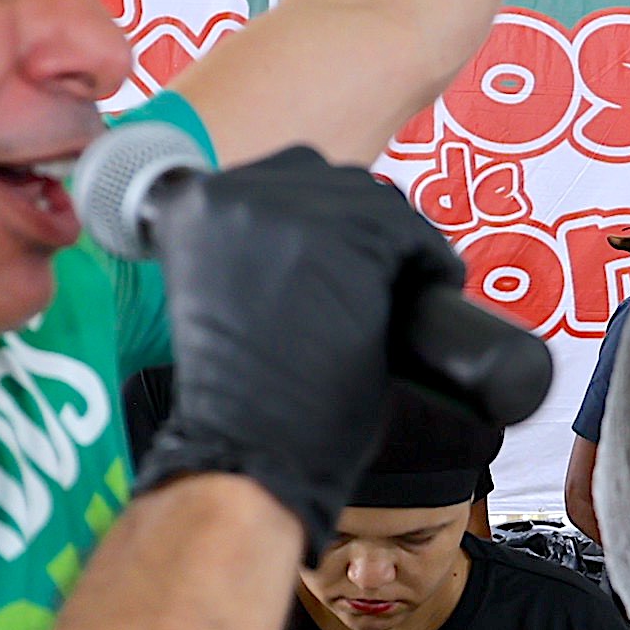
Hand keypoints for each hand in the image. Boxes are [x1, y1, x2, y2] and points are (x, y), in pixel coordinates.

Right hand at [135, 150, 465, 544]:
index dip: (322, 217)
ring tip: (409, 287)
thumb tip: (324, 233)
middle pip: (330, 181)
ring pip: (374, 202)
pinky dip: (432, 259)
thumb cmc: (239, 397)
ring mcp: (292, 211)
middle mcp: (234, 192)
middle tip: (381, 279)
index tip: (340, 255)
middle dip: (362, 226)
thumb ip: (255, 246)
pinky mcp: (347, 239)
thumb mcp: (223, 289)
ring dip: (400, 242)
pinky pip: (410, 233)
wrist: (248, 450)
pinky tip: (438, 284)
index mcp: (191, 203)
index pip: (281, 178)